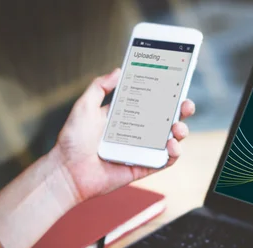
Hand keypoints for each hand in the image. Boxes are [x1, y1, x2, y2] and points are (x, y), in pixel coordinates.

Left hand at [52, 68, 195, 201]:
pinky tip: (172, 145)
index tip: (176, 83)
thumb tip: (118, 70)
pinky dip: (174, 153)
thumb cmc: (72, 141)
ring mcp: (142, 150)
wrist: (67, 171)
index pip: (152, 101)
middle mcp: (137, 132)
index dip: (166, 93)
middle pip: (166, 119)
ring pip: (171, 140)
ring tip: (177, 128)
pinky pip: (165, 161)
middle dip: (181, 110)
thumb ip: (100, 87)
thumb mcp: (84, 106)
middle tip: (185, 104)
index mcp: (126, 116)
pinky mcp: (143, 167)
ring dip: (181, 132)